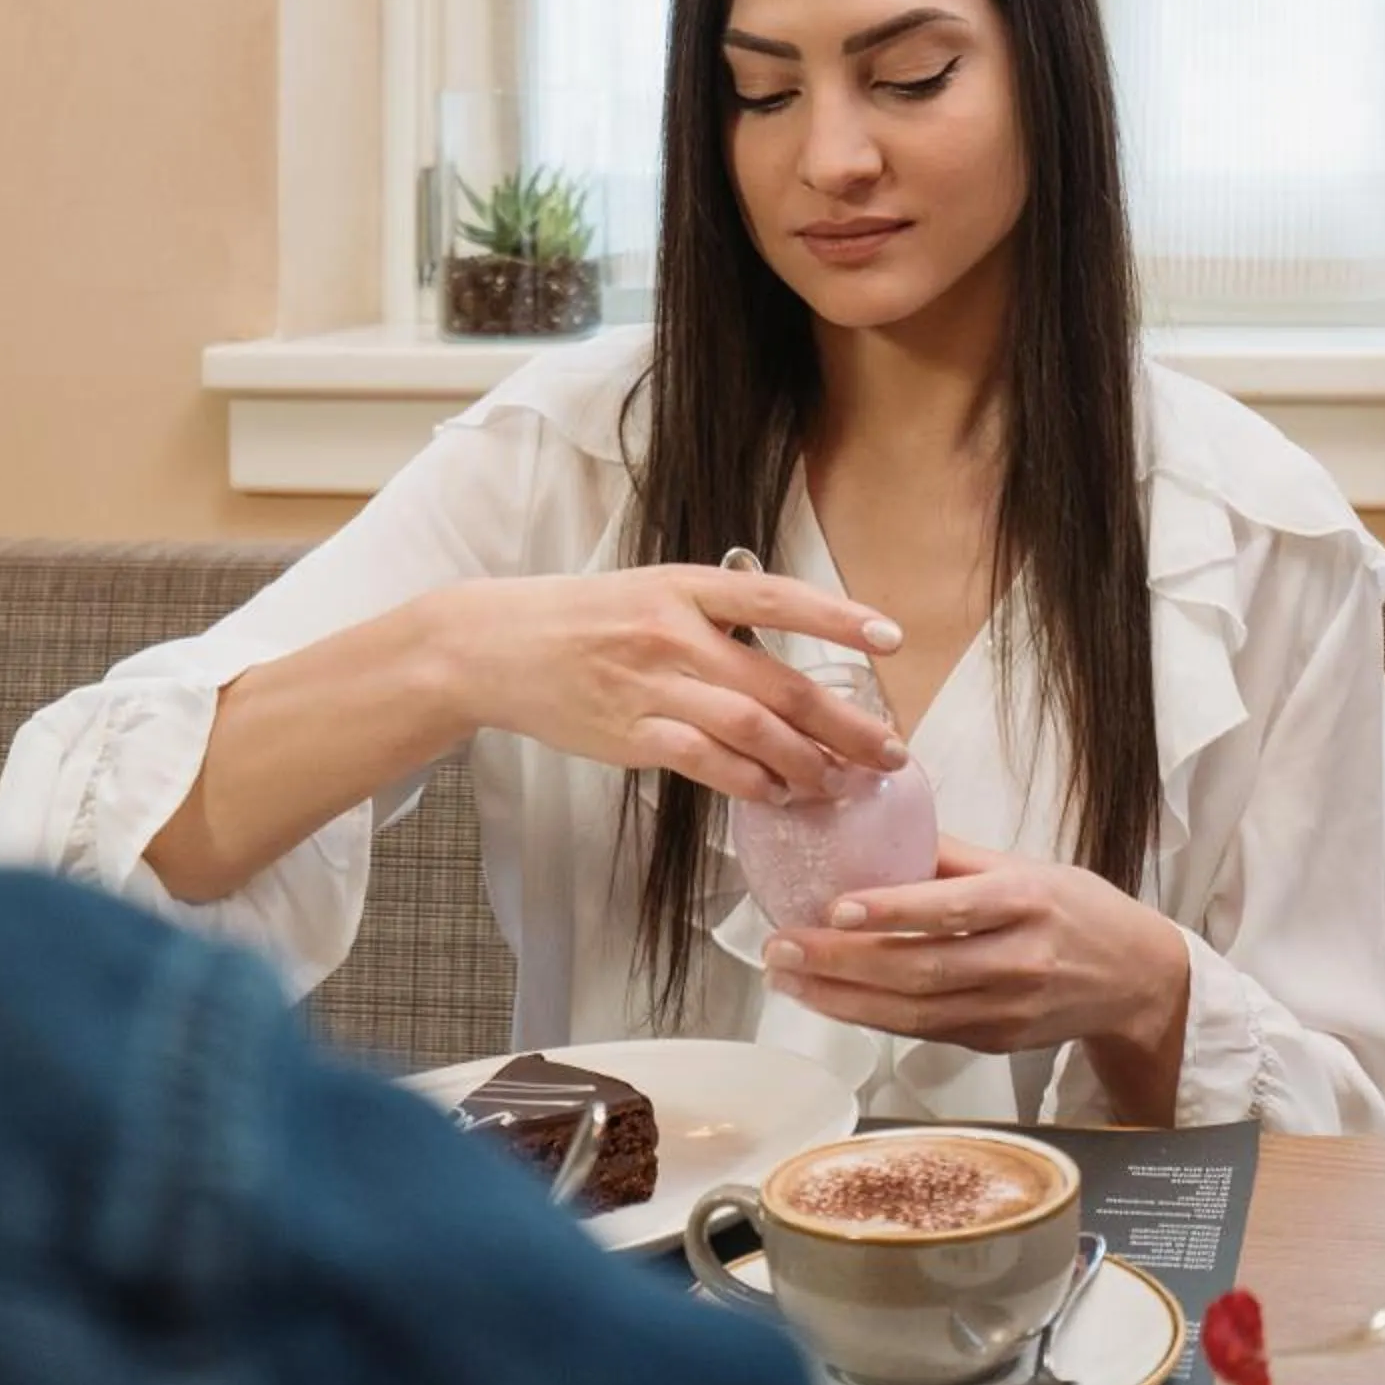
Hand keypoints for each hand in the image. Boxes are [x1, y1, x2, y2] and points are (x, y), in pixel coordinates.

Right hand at [430, 567, 906, 802]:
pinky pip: (703, 762)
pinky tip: (776, 796)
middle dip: (844, 723)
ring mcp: (649, 684)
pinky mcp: (627, 733)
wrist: (494, 646)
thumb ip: (713, 618)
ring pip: (749, 728)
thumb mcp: (650, 593)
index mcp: (684, 587)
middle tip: (888, 752)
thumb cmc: (581, 621)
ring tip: (838, 784)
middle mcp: (673, 632)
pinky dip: (748, 783)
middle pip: (778, 682)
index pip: (776, 597)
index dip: (838, 618)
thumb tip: (780, 658)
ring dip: (804, 762)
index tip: (890, 638)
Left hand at [758, 836, 1189, 1076]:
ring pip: (913, 1011)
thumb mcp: (1027, 867)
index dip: (895, 910)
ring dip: (842, 998)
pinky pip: (922, 1030)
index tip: (837, 904)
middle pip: (921, 970)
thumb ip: (954, 858)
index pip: (954, 908)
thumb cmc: (1076, 911)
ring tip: (788, 976)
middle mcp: (1019, 960)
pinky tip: (828, 999)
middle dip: (842, 962)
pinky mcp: (994, 1040)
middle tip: (781, 947)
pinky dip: (870, 1017)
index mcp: (1027, 902)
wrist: (1137, 980)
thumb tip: (877, 829)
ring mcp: (1006, 1009)